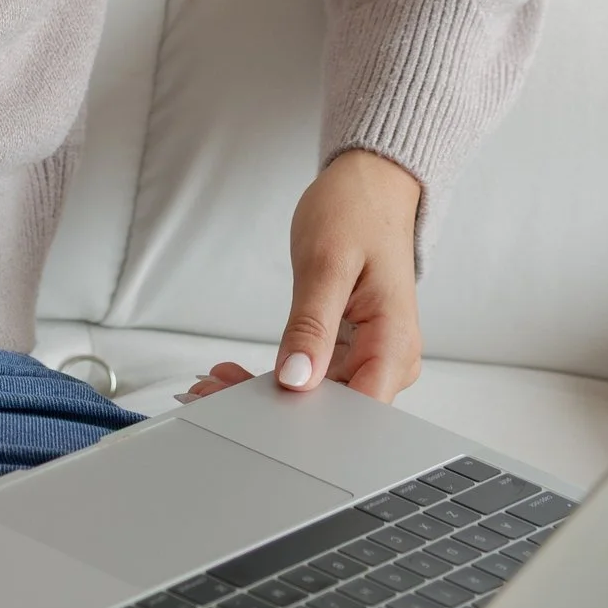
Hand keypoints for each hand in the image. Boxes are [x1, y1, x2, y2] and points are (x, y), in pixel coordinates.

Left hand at [178, 148, 425, 407]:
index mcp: (396, 344)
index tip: (249, 412)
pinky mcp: (352, 348)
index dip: (304, 424)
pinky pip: (315, 375)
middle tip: (211, 393)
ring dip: (268, 394)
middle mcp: (390, 359)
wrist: (373, 183)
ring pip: (318, 396)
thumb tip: (296, 379)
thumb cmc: (359, 209)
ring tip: (216, 384)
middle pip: (332, 411)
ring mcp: (372, 355)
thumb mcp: (327, 263)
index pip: (356, 415)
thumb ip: (312, 326)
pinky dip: (277, 376)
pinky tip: (238, 374)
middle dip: (273, 409)